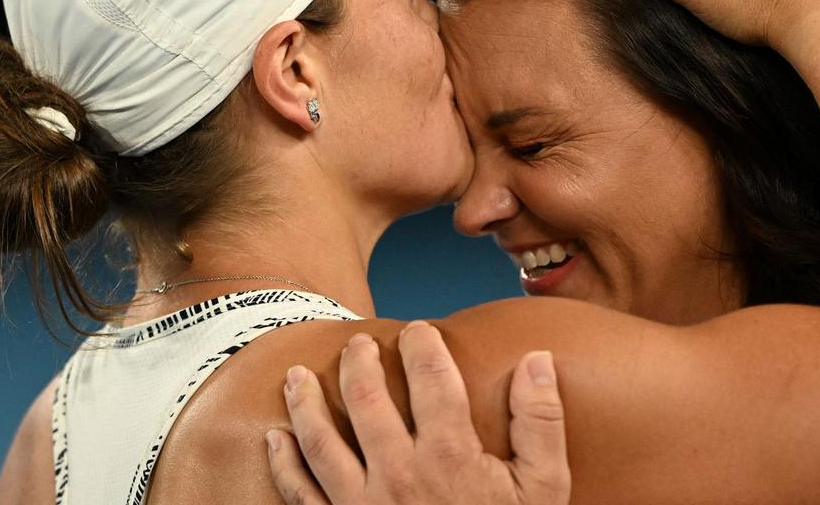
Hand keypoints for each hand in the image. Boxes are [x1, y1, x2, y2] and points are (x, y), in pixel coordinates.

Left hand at [266, 321, 570, 504]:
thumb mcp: (543, 488)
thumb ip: (541, 422)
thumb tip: (537, 360)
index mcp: (449, 455)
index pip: (432, 379)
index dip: (423, 346)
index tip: (418, 330)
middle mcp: (399, 475)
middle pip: (367, 399)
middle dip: (358, 362)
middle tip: (358, 343)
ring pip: (321, 441)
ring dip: (305, 402)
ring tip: (296, 375)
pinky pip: (300, 495)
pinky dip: (283, 464)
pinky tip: (275, 439)